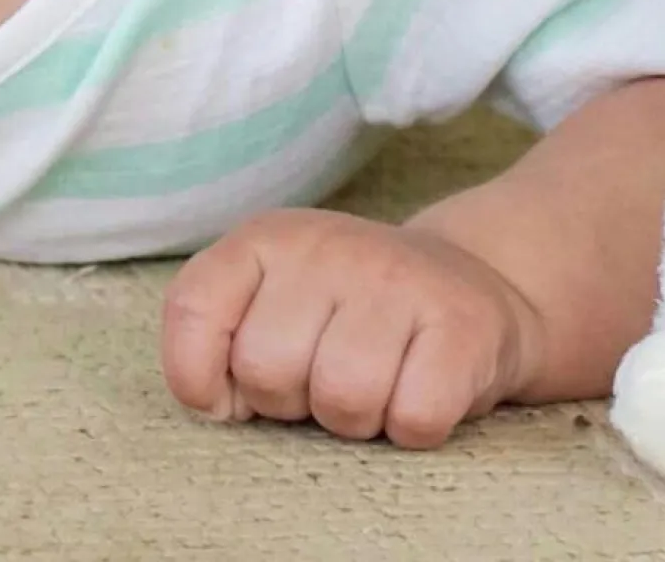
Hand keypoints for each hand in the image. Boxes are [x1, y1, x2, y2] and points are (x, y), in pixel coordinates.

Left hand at [161, 208, 543, 448]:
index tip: (239, 387)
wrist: (470, 289)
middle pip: (267, 369)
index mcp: (268, 238)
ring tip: (379, 381)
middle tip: (330, 373)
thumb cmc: (349, 318)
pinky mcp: (464, 322)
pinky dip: (413, 427)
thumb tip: (215, 404)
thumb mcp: (270, 306)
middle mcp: (329, 244)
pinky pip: (414, 417)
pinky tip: (422, 387)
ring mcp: (399, 277)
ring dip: (358, 418)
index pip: (193, 308)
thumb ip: (216, 341)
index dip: (203, 374)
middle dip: (293, 400)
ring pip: (343, 399)